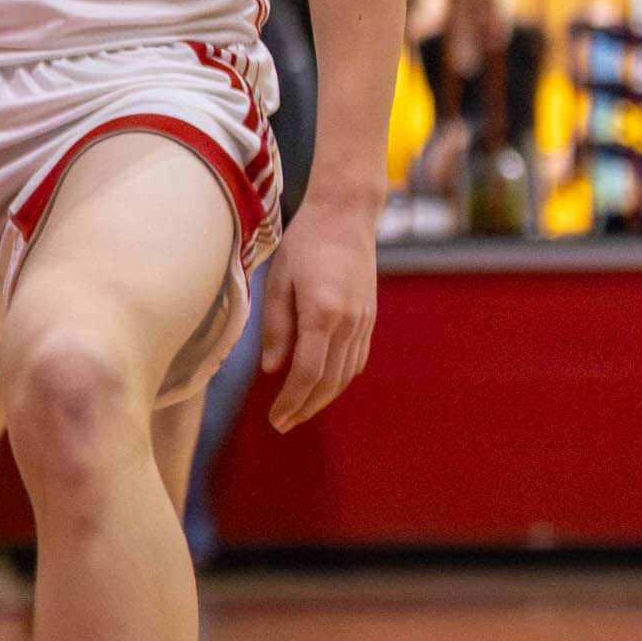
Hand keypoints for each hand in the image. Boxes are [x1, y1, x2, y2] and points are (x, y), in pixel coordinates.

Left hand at [257, 205, 377, 432]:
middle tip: (283, 423)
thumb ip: (275, 326)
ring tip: (299, 409)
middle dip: (306, 407)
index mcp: (323, 313)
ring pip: (346, 374)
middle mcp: (349, 323)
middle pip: (329, 381)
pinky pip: (357, 359)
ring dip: (323, 397)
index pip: (307, 372)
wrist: (346, 217)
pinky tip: (323, 385)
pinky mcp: (370, 318)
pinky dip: (340, 378)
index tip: (275, 418)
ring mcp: (364, 322)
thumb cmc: (304, 243)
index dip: (291, 400)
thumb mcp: (277, 280)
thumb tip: (271, 369)